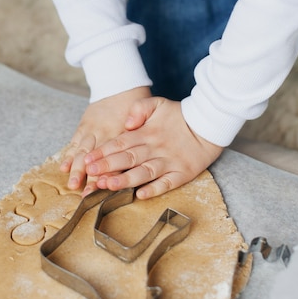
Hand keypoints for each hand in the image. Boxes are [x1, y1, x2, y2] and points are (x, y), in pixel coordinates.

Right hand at [61, 86, 151, 193]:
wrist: (119, 82)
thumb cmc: (136, 102)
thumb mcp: (146, 118)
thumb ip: (140, 136)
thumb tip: (135, 155)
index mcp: (121, 134)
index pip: (115, 159)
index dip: (109, 175)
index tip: (104, 189)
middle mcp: (104, 133)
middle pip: (96, 159)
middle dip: (90, 178)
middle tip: (85, 195)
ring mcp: (92, 130)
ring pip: (82, 152)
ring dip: (77, 170)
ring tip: (72, 185)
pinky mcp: (84, 126)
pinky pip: (74, 142)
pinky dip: (69, 155)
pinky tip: (64, 168)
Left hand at [84, 96, 223, 198]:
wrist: (209, 124)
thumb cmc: (179, 116)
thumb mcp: (158, 103)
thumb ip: (139, 108)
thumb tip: (126, 124)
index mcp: (146, 134)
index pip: (120, 143)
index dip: (104, 152)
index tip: (88, 159)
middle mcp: (155, 149)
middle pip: (128, 159)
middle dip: (108, 166)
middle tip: (91, 172)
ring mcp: (168, 162)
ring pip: (144, 173)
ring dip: (126, 179)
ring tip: (108, 185)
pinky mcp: (182, 173)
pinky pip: (167, 184)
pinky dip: (155, 189)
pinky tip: (140, 195)